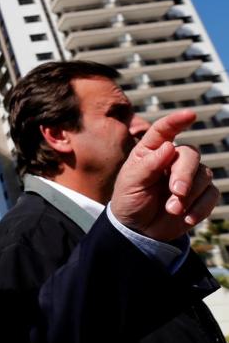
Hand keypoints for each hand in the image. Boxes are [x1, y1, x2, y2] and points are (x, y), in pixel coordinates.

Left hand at [110, 110, 217, 241]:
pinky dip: (200, 207)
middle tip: (177, 191)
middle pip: (190, 154)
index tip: (190, 114)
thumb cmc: (130, 199)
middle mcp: (173, 159)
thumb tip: (168, 146)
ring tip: (172, 210)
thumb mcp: (131, 182)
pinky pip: (212, 195)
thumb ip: (148, 165)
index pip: (164, 130)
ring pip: (204, 174)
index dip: (176, 121)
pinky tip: (186, 218)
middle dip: (185, 173)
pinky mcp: (201, 195)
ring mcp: (189, 176)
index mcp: (151, 151)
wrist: (139, 228)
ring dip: (190, 195)